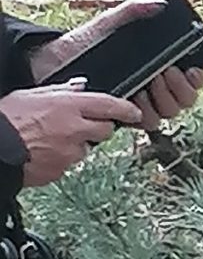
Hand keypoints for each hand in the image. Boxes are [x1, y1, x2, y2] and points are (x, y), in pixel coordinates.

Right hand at [0, 84, 144, 186]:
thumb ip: (60, 91)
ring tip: (48, 139)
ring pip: (85, 149)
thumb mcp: (30, 95)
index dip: (126, 109)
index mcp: (68, 106)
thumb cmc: (5, 119)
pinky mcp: (62, 170)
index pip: (109, 106)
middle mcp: (74, 129)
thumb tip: (81, 87)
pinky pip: (69, 164)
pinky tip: (42, 152)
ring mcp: (70, 152)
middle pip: (105, 131)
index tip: (134, 113)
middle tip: (78, 126)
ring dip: (75, 145)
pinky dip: (60, 159)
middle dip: (97, 128)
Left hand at [31, 0, 202, 128]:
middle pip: (186, 99)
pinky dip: (145, 112)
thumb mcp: (108, 23)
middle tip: (166, 71)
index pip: (191, 78)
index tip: (191, 68)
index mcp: (158, 67)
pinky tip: (135, 98)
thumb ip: (132, 10)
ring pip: (170, 113)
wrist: (53, 62)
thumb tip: (158, 3)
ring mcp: (141, 104)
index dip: (197, 77)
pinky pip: (147, 123)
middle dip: (181, 87)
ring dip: (164, 99)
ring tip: (149, 83)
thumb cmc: (81, 43)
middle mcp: (155, 89)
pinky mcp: (126, 118)